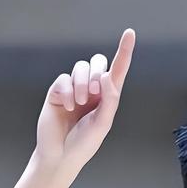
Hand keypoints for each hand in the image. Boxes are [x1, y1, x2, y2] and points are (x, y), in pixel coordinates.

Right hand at [34, 28, 135, 172]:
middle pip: (98, 62)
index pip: (118, 70)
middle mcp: (92, 89)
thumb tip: (108, 77)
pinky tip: (66, 106)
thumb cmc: (84, 143)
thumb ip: (109, 100)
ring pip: (80, 67)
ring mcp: (74, 89)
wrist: (60, 154)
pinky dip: (66, 91)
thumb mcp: (103, 123)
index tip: (130, 32)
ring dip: (82, 83)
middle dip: (97, 72)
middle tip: (94, 93)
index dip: (124, 51)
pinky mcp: (57, 91)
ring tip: (79, 103)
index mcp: (108, 97)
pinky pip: (63, 78)